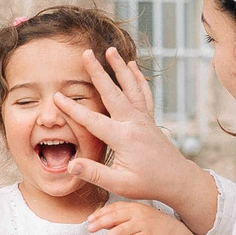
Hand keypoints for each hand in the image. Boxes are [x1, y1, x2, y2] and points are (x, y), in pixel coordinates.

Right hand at [53, 49, 214, 223]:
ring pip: (131, 87)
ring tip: (110, 50)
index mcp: (123, 138)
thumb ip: (94, 174)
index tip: (57, 96)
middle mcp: (134, 123)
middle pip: (113, 92)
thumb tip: (70, 166)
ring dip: (120, 67)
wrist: (178, 180)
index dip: (73, 109)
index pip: (93, 120)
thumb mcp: (120, 184)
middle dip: (98, 72)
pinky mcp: (149, 118)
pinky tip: (133, 65)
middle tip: (86, 53)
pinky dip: (138, 78)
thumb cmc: (148, 184)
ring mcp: (144, 118)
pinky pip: (144, 93)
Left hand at [86, 198, 182, 234]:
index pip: (113, 208)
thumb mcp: (137, 216)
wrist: (173, 232)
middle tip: (90, 229)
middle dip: (100, 223)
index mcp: (134, 207)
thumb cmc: (153, 223)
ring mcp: (143, 225)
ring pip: (121, 230)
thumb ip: (121, 218)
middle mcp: (138, 214)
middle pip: (115, 217)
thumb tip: (102, 222)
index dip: (100, 213)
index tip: (89, 219)